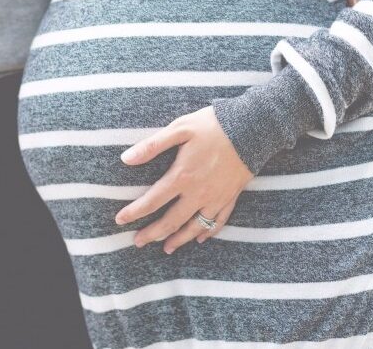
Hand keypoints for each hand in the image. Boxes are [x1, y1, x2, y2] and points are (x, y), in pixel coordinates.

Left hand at [114, 106, 253, 253]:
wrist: (252, 128)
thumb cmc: (213, 125)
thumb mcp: (180, 128)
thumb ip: (152, 145)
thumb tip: (126, 158)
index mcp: (182, 176)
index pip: (152, 201)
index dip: (134, 213)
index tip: (119, 220)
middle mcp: (198, 193)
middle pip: (171, 221)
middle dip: (152, 234)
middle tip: (138, 242)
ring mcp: (216, 198)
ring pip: (194, 227)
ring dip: (179, 240)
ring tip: (166, 248)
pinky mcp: (231, 196)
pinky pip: (218, 221)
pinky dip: (208, 232)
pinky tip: (200, 239)